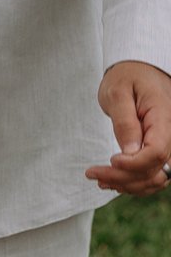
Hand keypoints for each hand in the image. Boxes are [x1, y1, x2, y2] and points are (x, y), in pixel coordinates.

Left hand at [86, 60, 170, 195]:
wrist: (139, 72)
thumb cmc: (127, 77)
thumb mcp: (118, 92)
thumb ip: (124, 122)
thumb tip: (129, 152)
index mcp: (162, 116)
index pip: (157, 151)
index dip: (134, 163)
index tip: (111, 160)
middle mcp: (170, 133)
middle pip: (154, 169)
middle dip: (124, 177)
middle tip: (92, 173)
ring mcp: (167, 144)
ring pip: (155, 177)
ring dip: (128, 184)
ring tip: (99, 178)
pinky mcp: (159, 151)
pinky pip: (152, 174)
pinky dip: (134, 182)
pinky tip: (112, 180)